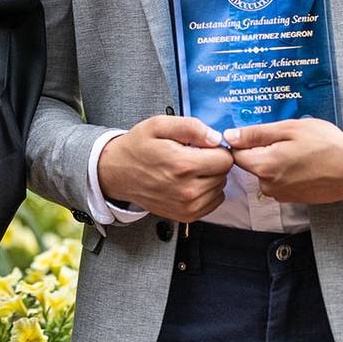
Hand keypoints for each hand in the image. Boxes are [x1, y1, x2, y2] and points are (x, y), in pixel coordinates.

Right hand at [95, 116, 233, 222]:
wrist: (117, 173)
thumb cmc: (137, 147)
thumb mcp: (159, 125)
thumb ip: (190, 126)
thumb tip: (216, 137)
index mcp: (183, 165)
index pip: (225, 158)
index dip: (217, 148)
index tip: (203, 146)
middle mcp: (188, 190)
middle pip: (224, 174)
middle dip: (213, 162)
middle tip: (192, 156)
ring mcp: (187, 206)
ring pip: (220, 188)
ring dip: (210, 177)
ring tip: (188, 169)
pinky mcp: (186, 216)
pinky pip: (214, 202)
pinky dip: (207, 191)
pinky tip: (189, 182)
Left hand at [225, 119, 342, 203]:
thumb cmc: (327, 145)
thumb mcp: (290, 129)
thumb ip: (256, 134)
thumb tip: (229, 136)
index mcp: (265, 167)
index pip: (236, 154)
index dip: (244, 140)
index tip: (259, 132)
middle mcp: (269, 186)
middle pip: (251, 164)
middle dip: (262, 149)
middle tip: (286, 138)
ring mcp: (282, 195)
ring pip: (266, 172)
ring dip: (276, 160)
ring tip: (299, 150)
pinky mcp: (294, 199)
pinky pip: (280, 181)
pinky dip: (287, 170)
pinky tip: (305, 162)